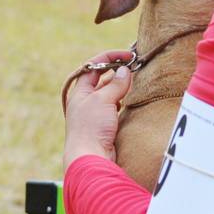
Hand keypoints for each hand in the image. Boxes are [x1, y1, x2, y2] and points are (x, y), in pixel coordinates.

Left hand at [63, 50, 133, 171]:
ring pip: (108, 94)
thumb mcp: (103, 100)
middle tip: (134, 66)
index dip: (109, 57)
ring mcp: (94, 115)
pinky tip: (129, 100)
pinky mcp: (103, 127)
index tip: (127, 55)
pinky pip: (113, 108)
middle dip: (116, 71)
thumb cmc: (91, 128)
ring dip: (120, 86)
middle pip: (101, 79)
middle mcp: (85, 102)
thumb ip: (115, 84)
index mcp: (79, 92)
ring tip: (134, 81)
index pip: (93, 67)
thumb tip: (125, 71)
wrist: (90, 159)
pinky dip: (122, 101)